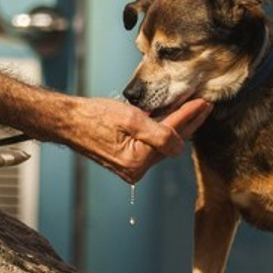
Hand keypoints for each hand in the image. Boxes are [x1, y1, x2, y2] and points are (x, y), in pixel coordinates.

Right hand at [70, 96, 210, 183]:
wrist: (67, 121)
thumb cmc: (93, 116)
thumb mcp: (129, 118)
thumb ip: (159, 133)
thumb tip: (180, 144)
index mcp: (137, 160)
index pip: (172, 134)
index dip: (190, 116)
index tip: (204, 102)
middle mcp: (135, 169)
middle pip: (171, 142)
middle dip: (188, 122)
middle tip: (205, 105)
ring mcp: (131, 168)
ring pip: (162, 145)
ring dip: (177, 127)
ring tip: (193, 110)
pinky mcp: (126, 162)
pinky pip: (151, 147)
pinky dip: (162, 132)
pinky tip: (171, 120)